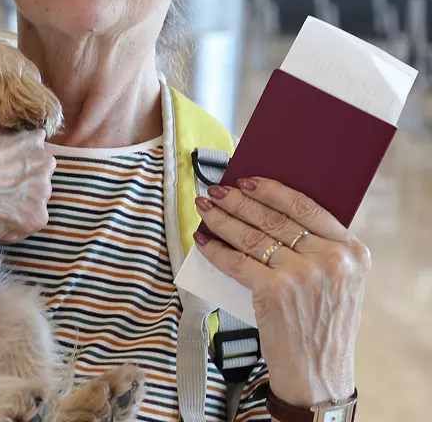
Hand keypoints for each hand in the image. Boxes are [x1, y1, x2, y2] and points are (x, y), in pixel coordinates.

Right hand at [0, 120, 54, 243]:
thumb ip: (5, 134)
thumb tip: (6, 138)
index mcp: (32, 137)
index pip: (35, 147)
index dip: (18, 157)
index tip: (4, 165)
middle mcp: (44, 162)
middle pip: (40, 172)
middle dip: (23, 179)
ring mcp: (42, 191)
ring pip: (36, 198)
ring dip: (21, 201)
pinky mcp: (36, 218)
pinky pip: (28, 222)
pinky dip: (14, 223)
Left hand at [193, 177, 369, 407]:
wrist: (319, 376)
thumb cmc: (322, 324)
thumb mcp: (339, 282)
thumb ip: (317, 247)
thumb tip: (265, 207)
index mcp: (352, 251)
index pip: (306, 207)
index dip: (272, 189)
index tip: (246, 180)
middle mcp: (331, 259)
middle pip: (273, 217)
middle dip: (238, 201)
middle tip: (215, 191)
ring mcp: (303, 275)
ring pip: (251, 235)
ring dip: (222, 219)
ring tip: (205, 209)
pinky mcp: (276, 291)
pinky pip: (236, 261)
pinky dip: (215, 249)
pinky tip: (203, 240)